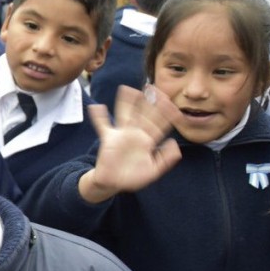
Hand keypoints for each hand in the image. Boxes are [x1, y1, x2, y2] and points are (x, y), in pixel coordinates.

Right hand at [78, 85, 181, 203]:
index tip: (170, 101)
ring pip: (124, 114)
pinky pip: (102, 125)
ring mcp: (121, 134)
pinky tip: (96, 106)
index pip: (159, 123)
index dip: (165, 112)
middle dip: (148, 101)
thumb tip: (173, 143)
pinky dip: (98, 117)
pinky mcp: (108, 138)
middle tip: (152, 87)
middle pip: (143, 114)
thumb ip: (166, 159)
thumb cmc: (134, 177)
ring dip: (125, 102)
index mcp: (148, 140)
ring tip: (127, 88)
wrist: (114, 183)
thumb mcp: (154, 171)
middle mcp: (136, 134)